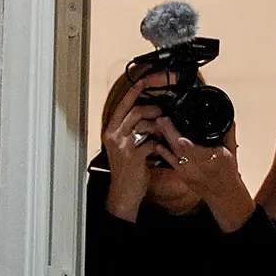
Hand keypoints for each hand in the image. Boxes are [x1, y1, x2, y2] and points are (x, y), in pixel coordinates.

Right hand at [101, 77, 166, 222]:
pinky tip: (162, 148)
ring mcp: (123, 146)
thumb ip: (133, 131)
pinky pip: (151, 143)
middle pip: (134, 111)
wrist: (123, 193)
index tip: (143, 82)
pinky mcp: (133, 157)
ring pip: (143, 123)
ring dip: (158, 125)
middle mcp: (114, 136)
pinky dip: (160, 143)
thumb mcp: (125, 147)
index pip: (122, 106)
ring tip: (164, 131)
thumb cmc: (127, 170)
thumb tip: (150, 118)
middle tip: (162, 112)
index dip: (133, 93)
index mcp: (111, 131)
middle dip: (152, 108)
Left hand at [153, 118, 254, 232]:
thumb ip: (228, 134)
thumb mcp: (232, 151)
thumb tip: (229, 119)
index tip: (179, 136)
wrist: (223, 193)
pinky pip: (171, 162)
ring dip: (165, 139)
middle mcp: (199, 166)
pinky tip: (158, 145)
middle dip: (170, 133)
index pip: (199, 151)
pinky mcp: (182, 174)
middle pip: (181, 149)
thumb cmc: (227, 173)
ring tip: (159, 125)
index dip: (187, 144)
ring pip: (174, 153)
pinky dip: (164, 153)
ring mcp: (189, 171)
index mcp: (214, 159)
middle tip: (163, 119)